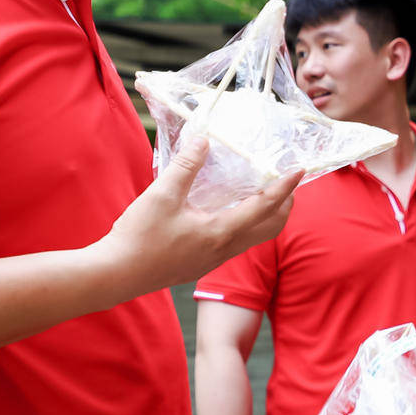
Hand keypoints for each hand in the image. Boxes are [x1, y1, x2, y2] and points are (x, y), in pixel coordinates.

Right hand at [95, 138, 301, 295]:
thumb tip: (204, 140)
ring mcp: (215, 259)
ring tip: (264, 192)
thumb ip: (186, 166)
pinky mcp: (202, 263)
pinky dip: (247, 224)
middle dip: (285, 204)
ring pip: (255, 237)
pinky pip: (238, 242)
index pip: (266, 207)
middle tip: (286, 182)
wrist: (115, 275)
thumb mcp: (161, 195)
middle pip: (271, 227)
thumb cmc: (138, 237)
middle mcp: (225, 249)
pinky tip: (231, 210)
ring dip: (267, 216)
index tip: (300, 170)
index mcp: (221, 232)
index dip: (285, 186)